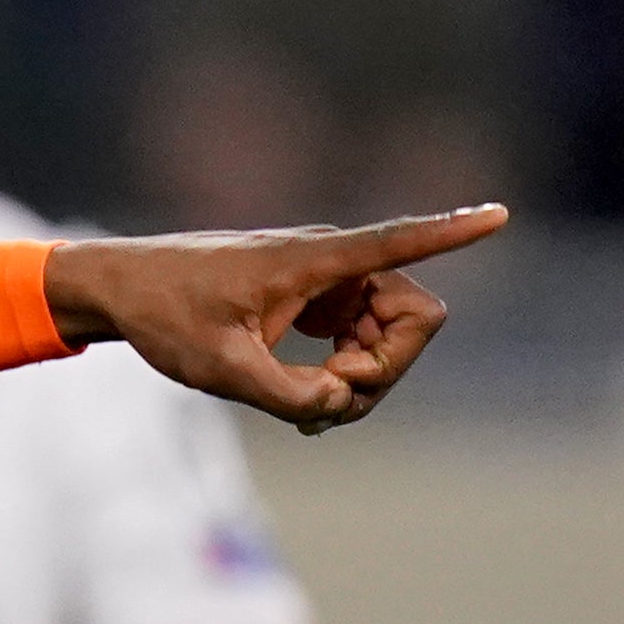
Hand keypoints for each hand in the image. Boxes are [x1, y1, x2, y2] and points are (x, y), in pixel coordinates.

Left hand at [44, 208, 504, 432]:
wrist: (125, 291)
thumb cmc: (167, 317)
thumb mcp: (221, 369)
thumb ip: (289, 394)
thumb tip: (341, 404)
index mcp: (314, 260)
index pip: (397, 241)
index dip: (451, 234)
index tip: (499, 215)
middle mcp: (333, 263)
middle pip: (412, 317)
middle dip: (385, 368)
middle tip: (323, 397)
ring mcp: (330, 283)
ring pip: (390, 337)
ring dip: (364, 380)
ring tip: (306, 408)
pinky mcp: (320, 302)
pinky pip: (363, 342)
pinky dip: (348, 377)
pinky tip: (311, 406)